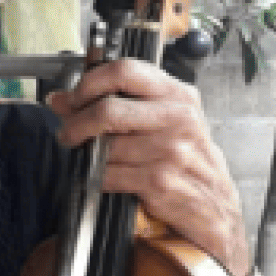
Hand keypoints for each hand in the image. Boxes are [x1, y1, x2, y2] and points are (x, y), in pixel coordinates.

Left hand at [47, 57, 250, 275]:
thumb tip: (61, 99)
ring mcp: (170, 150)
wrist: (214, 204)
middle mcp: (178, 119)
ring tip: (90, 158)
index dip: (89, 82)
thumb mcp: (162, 121)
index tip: (73, 96)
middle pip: (108, 109)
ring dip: (87, 155)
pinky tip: (106, 176)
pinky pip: (109, 174)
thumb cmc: (186, 159)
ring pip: (105, 146)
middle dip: (77, 123)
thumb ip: (117, 103)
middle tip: (68, 132)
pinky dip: (98, 178)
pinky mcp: (159, 180)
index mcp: (178, 96)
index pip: (125, 71)